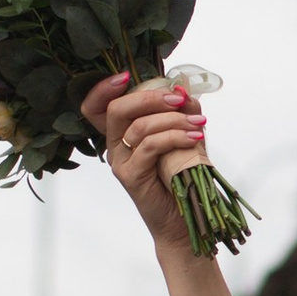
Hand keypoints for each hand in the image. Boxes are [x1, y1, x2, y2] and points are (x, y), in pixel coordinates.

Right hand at [85, 70, 209, 253]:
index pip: (97, 106)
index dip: (103, 88)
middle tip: (179, 100)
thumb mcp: (184, 138)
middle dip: (150, 98)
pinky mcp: (131, 177)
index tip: (126, 75)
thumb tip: (184, 91)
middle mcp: (115, 146)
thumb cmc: (181, 178)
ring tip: (199, 123)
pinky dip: (174, 137)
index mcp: (121, 133)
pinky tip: (194, 138)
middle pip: (117, 109)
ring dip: (173, 120)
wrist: (185, 220)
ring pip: (139, 127)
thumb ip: (182, 114)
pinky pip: (150, 147)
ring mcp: (121, 162)